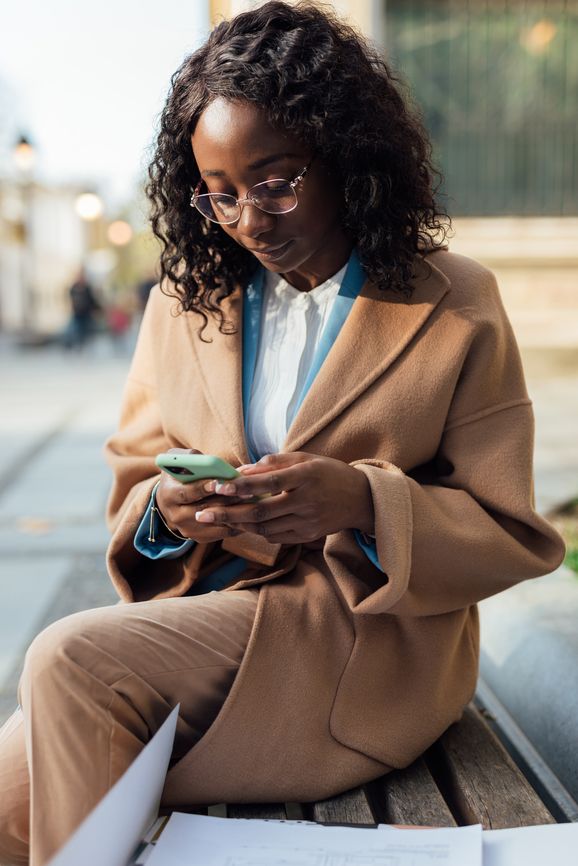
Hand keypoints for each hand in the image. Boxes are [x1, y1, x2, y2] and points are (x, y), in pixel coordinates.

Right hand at [155, 449, 250, 542]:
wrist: (173, 499)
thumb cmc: (180, 473)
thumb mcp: (179, 460)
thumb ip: (191, 457)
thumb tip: (210, 461)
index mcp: (169, 494)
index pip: (186, 493)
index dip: (203, 488)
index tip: (219, 482)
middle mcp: (175, 515)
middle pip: (204, 509)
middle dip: (226, 500)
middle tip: (247, 492)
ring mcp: (187, 529)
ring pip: (215, 523)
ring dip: (235, 514)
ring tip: (253, 503)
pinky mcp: (199, 537)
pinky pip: (221, 533)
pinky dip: (236, 524)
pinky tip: (250, 514)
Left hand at [194, 452, 374, 544]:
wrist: (361, 500)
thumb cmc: (329, 473)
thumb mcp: (306, 459)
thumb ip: (275, 462)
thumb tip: (243, 469)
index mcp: (306, 476)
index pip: (269, 482)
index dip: (241, 485)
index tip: (218, 486)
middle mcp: (307, 501)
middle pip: (261, 511)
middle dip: (228, 513)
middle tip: (202, 514)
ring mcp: (308, 522)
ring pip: (265, 528)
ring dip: (236, 524)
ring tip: (215, 520)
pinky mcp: (308, 536)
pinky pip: (275, 537)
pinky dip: (254, 532)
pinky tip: (239, 525)